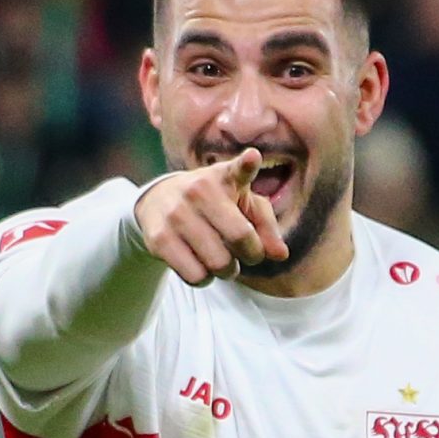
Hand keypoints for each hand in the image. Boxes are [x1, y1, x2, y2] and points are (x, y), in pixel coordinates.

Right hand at [135, 149, 286, 283]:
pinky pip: (195, 276)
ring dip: (227, 271)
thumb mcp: (242, 205)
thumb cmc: (214, 204)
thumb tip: (281, 255)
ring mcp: (176, 213)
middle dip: (251, 255)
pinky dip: (205, 279)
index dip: (247, 164)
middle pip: (240, 237)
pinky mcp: (159, 238)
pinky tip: (201, 266)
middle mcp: (198, 190)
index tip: (252, 158)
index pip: (238, 169)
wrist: (157, 200)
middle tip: (247, 255)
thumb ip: (266, 227)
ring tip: (222, 261)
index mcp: (224, 177)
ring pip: (218, 263)